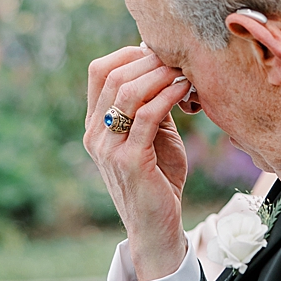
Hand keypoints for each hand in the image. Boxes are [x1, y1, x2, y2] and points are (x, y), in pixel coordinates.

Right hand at [85, 45, 189, 280]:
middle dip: (149, 60)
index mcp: (95, 124)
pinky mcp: (130, 161)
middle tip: (179, 58)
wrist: (156, 227)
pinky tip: (185, 90)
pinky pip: (148, 116)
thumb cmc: (158, 178)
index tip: (161, 53)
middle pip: (113, 76)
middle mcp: (95, 134)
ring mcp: (109, 148)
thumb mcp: (153, 134)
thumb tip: (165, 64)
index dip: (129, 53)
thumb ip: (152, 104)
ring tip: (184, 71)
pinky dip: (168, 95)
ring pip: (128, 92)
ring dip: (160, 74)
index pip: (99, 71)